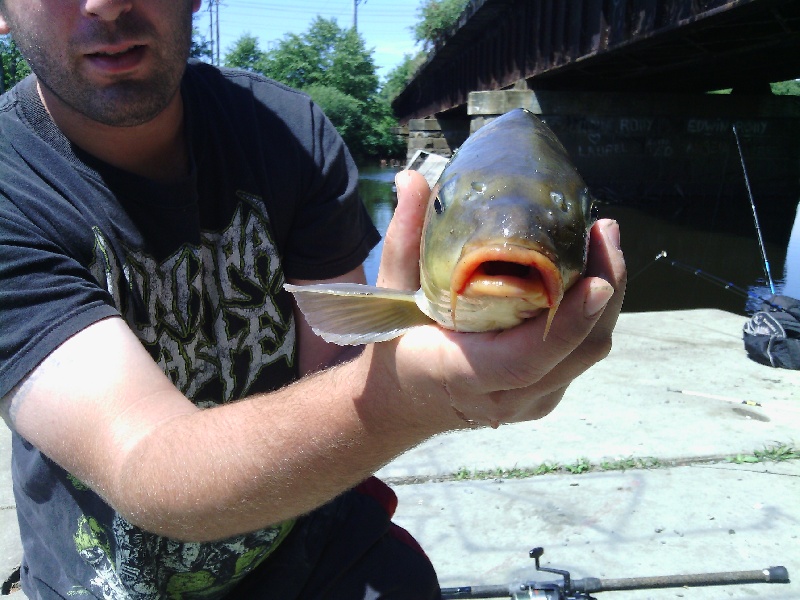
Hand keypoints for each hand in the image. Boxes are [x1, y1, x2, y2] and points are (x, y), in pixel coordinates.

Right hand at [373, 170, 625, 429]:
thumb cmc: (396, 345)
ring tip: (602, 241)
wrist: (403, 399)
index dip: (566, 323)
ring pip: (590, 351)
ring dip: (607, 296)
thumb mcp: (392, 295)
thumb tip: (411, 179)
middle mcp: (504, 398)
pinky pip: (583, 353)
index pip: (525, 360)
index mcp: (459, 375)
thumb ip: (404, 240)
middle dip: (605, 289)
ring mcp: (531, 401)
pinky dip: (594, 311)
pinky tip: (590, 271)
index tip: (595, 281)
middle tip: (603, 231)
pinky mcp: (547, 393)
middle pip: (577, 352)